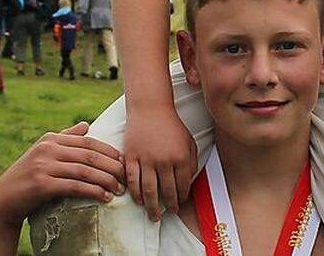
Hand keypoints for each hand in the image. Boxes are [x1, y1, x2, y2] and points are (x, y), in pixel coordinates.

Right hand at [0, 123, 124, 253]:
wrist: (3, 200)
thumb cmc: (28, 177)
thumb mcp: (44, 153)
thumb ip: (65, 138)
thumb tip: (86, 125)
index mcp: (51, 139)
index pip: (88, 142)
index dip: (109, 152)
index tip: (124, 162)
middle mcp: (47, 148)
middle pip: (89, 155)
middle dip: (112, 167)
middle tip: (126, 178)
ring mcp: (43, 166)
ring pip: (84, 170)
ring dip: (105, 181)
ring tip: (119, 190)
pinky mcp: (41, 184)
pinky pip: (74, 186)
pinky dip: (92, 191)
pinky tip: (104, 197)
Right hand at [124, 104, 195, 221]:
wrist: (151, 108)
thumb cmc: (172, 125)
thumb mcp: (189, 141)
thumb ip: (192, 161)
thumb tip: (190, 181)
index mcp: (180, 157)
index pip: (182, 185)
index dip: (181, 198)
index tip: (179, 204)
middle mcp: (164, 161)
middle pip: (167, 191)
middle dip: (169, 206)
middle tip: (168, 214)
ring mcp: (146, 159)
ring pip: (148, 190)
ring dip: (151, 206)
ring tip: (154, 215)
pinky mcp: (131, 156)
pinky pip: (132, 180)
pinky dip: (135, 193)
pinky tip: (138, 200)